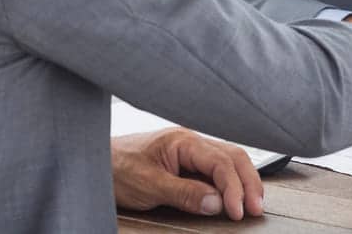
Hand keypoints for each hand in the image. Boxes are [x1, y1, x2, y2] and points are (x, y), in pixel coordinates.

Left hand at [111, 128, 263, 219]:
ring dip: (243, 180)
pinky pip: (217, 166)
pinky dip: (231, 180)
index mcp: (183, 141)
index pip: (220, 161)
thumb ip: (184, 193)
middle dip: (249, 182)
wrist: (95, 161)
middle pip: (233, 156)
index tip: (239, 211)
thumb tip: (216, 202)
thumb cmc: (116, 167)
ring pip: (228, 160)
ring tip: (254, 202)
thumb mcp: (148, 185)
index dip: (234, 187)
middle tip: (256, 209)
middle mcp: (191, 141)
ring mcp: (190, 149)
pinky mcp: (186, 160)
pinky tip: (235, 191)